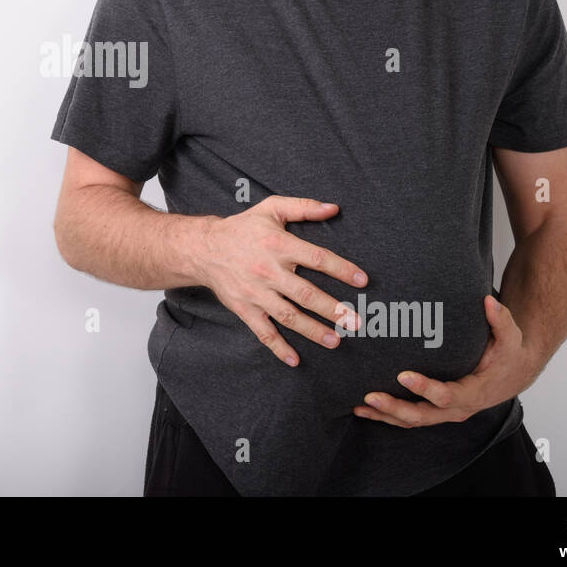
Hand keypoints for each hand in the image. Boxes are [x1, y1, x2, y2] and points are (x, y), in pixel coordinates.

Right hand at [191, 195, 368, 367]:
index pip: (317, 258)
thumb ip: (303, 207)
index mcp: (278, 245)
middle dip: (332, 309)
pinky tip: (294, 360)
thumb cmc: (243, 228)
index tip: (362, 281)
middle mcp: (268, 271)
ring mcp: (256, 293)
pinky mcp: (244, 309)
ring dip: (312, 330)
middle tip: (355, 321)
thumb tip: (333, 208)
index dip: (341, 269)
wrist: (204, 248)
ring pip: (288, 316)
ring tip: (335, 340)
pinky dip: (278, 347)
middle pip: (305, 293)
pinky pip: (263, 331)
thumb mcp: (272, 209)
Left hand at [352, 295, 538, 426]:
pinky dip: (386, 417)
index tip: (402, 375)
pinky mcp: (435, 411)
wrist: (512, 375)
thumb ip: (500, 320)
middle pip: (423, 416)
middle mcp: (458, 409)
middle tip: (371, 395)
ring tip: (359, 405)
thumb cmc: (508, 355)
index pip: (447, 396)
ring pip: (412, 421)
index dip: (425, 388)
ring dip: (385, 415)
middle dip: (395, 407)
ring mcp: (445, 413)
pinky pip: (409, 419)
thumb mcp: (510, 338)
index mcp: (474, 393)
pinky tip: (363, 410)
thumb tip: (488, 300)